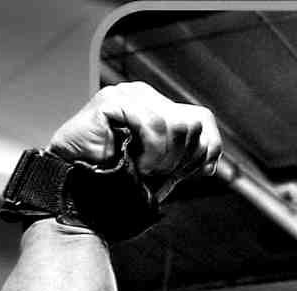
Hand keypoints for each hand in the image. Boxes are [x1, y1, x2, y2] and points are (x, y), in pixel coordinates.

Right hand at [48, 81, 222, 199]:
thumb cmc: (118, 180)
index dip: (202, 151)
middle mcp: (146, 96)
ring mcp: (128, 94)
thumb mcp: (164, 170)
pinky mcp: (111, 100)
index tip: (182, 174)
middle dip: (181, 158)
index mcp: (161, 108)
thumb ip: (188, 158)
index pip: (203, 120)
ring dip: (164, 157)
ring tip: (145, 168)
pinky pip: (152, 124)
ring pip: (176, 124)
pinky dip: (150, 152)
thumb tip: (213, 162)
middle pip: (193, 123)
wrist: (83, 191)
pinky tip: (135, 162)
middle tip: (158, 173)